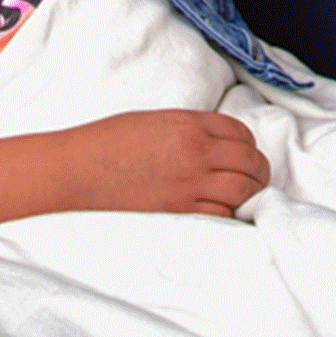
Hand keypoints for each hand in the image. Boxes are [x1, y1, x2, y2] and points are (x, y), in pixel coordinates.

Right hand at [0, 109, 269, 232]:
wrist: (77, 170)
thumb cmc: (109, 141)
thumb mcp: (155, 120)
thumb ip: (190, 128)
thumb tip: (217, 141)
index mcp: (189, 124)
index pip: (240, 131)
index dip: (248, 142)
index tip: (245, 151)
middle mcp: (195, 152)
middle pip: (249, 161)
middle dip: (257, 168)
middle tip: (255, 175)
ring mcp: (188, 185)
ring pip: (242, 190)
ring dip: (250, 192)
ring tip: (247, 195)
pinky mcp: (178, 213)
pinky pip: (220, 216)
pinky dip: (228, 214)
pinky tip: (223, 211)